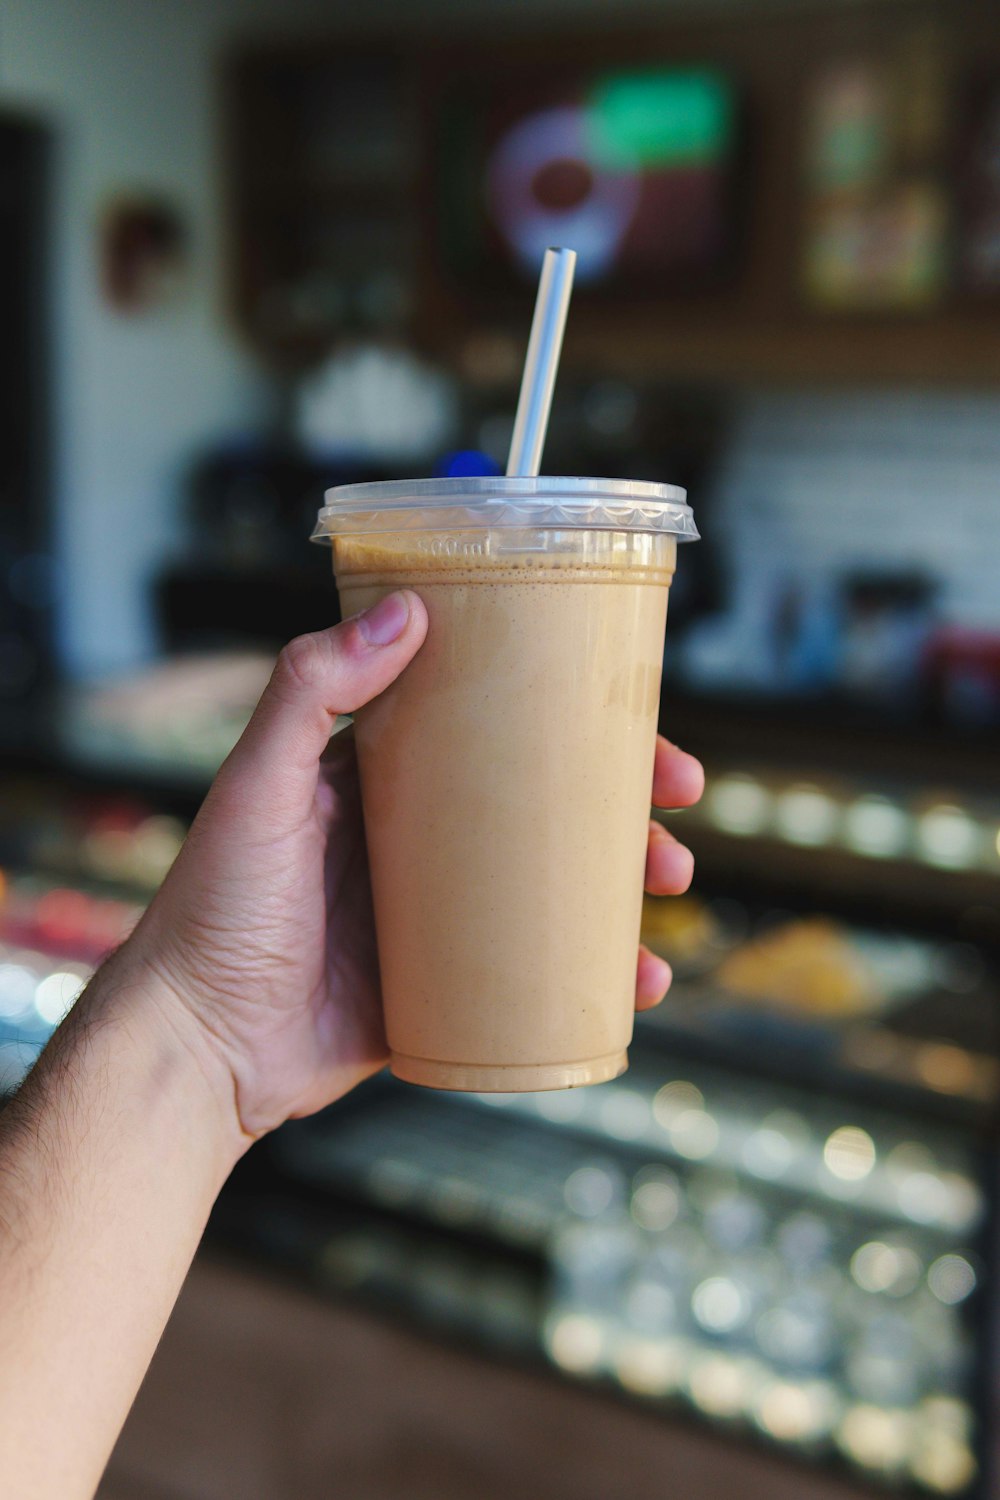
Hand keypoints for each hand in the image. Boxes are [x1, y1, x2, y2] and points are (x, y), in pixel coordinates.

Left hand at [130, 591, 702, 1143]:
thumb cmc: (213, 908)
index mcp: (380, 777)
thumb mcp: (259, 785)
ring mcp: (437, 914)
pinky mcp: (445, 985)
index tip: (632, 719)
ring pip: (552, 884)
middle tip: (674, 805)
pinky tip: (637, 980)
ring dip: (622, 880)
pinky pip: (536, 970)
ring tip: (666, 885)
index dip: (568, 719)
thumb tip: (407, 610)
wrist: (195, 1046)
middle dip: (620, 801)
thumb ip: (312, 690)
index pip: (493, 727)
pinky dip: (595, 972)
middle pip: (542, 803)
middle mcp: (416, 838)